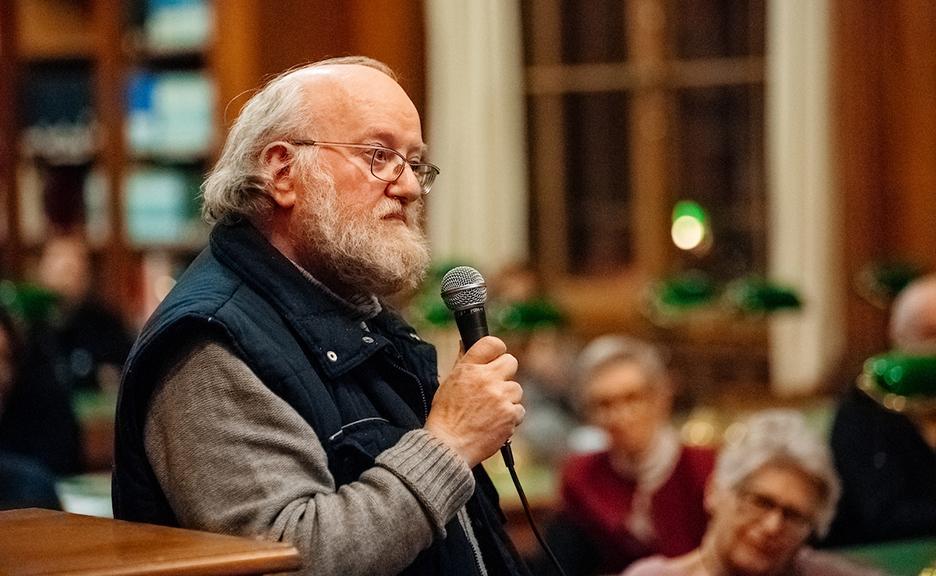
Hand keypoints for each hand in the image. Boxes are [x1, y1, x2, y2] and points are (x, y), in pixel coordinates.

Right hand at [425, 336, 524, 466]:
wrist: (448, 445)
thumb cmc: (446, 416)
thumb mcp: (449, 382)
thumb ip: (464, 363)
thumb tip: (466, 343)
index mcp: (469, 369)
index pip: (492, 343)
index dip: (497, 350)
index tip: (496, 358)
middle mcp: (487, 379)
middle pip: (511, 362)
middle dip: (505, 373)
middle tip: (495, 387)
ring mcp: (500, 397)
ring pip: (516, 388)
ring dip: (508, 398)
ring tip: (491, 411)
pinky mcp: (510, 415)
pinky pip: (520, 410)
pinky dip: (511, 417)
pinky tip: (496, 422)